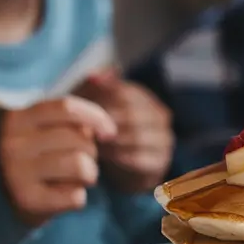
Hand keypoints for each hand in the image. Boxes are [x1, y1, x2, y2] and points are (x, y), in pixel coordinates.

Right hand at [0, 96, 116, 227]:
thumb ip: (72, 122)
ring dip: (90, 174)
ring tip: (78, 179)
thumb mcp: (43, 132)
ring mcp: (16, 173)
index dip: (96, 117)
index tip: (109, 132)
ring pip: (81, 166)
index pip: (67, 108)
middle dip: (91, 152)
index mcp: (16, 119)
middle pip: (79, 139)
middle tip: (81, 162)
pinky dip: (78, 197)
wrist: (1, 202)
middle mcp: (12, 144)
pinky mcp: (26, 201)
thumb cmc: (36, 159)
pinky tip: (62, 197)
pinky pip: (75, 196)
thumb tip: (107, 130)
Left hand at [75, 71, 172, 192]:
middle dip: (105, 122)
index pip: (125, 93)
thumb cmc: (104, 131)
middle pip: (132, 114)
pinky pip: (139, 158)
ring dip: (110, 141)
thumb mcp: (95, 106)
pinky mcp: (159, 163)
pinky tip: (102, 158)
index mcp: (146, 98)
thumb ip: (92, 88)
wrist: (119, 168)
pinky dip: (118, 158)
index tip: (79, 112)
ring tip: (90, 143)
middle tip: (83, 129)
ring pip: (136, 136)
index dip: (100, 101)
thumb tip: (93, 75)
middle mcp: (161, 116)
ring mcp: (164, 140)